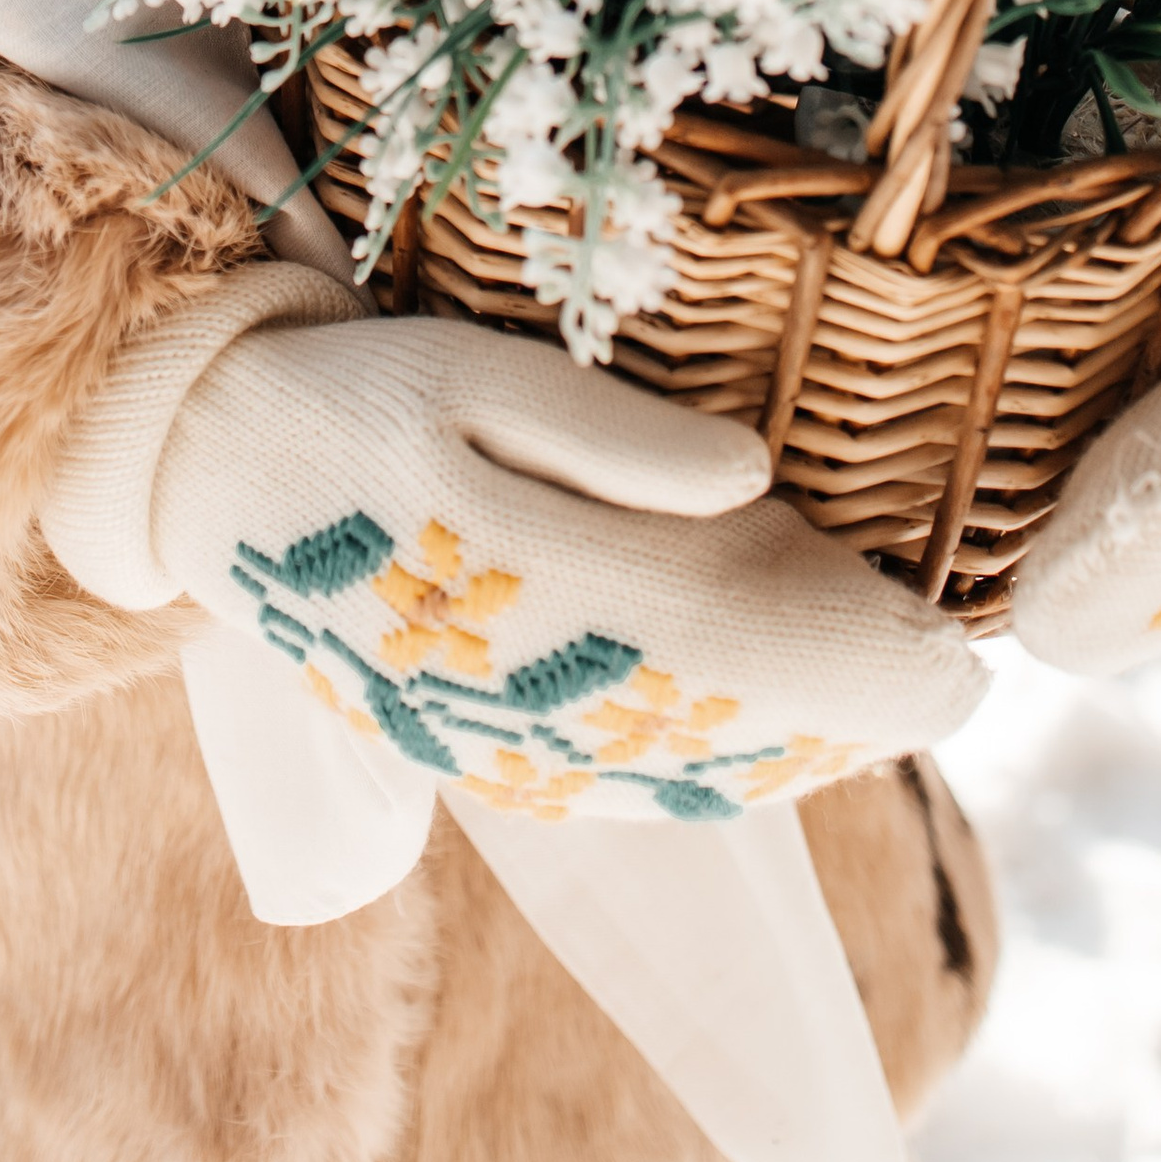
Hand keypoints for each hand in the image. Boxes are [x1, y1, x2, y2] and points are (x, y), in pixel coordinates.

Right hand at [44, 281, 984, 819]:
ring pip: (680, 779)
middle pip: (731, 731)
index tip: (967, 655)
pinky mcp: (470, 755)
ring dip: (797, 755)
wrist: (193, 477)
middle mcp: (521, 693)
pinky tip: (765, 748)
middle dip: (856, 713)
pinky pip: (617, 793)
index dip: (867, 661)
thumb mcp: (468, 368)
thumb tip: (755, 482)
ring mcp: (491, 742)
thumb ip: (609, 433)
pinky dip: (713, 776)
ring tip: (887, 710)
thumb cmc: (348, 393)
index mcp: (530, 582)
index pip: (743, 644)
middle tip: (956, 679)